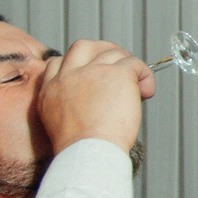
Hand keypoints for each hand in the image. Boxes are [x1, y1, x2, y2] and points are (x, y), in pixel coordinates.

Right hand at [36, 39, 154, 153]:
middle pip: (84, 46)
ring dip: (128, 66)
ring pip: (113, 53)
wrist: (88, 152)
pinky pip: (135, 63)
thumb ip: (69, 104)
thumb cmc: (80, 148)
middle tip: (119, 65)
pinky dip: (145, 75)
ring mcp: (92, 71)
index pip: (58, 61)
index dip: (78, 63)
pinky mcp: (117, 74)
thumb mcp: (58, 123)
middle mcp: (68, 76)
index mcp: (50, 89)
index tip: (92, 72)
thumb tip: (96, 98)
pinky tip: (146, 91)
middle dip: (103, 50)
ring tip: (137, 86)